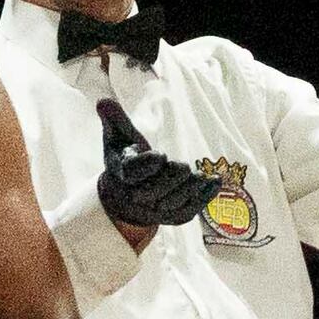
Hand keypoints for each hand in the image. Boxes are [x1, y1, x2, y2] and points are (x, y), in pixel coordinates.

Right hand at [94, 98, 221, 235]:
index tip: (160, 155)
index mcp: (122, 174)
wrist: (125, 195)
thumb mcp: (118, 138)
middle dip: (171, 179)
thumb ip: (114, 119)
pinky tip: (215, 182)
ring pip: (172, 204)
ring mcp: (155, 210)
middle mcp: (136, 196)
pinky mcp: (172, 217)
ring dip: (189, 190)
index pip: (133, 173)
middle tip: (184, 166)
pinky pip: (189, 211)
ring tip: (201, 176)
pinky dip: (204, 198)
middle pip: (153, 192)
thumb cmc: (126, 159)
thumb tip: (103, 101)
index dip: (147, 165)